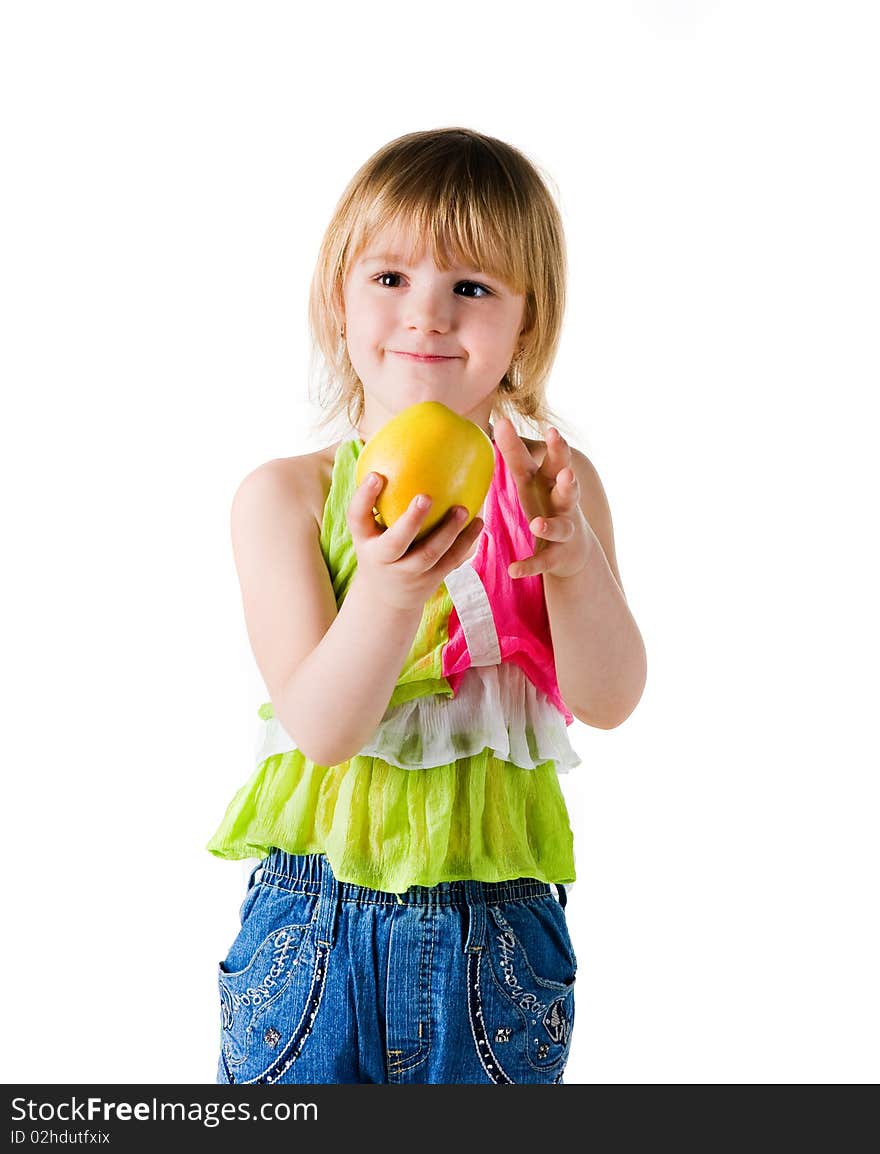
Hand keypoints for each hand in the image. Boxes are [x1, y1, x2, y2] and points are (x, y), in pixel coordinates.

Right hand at [347, 471, 483, 611]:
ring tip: (463, 509)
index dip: (364, 497)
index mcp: (365, 541)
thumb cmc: (379, 546)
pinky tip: (478, 522)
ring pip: (429, 554)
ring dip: (448, 532)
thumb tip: (395, 443)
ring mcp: (408, 573)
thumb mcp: (370, 529)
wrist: (386, 599)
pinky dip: (466, 542)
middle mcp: (384, 559)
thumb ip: (379, 498)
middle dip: (410, 521)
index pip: (357, 519)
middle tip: (425, 497)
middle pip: (395, 542)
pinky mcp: (430, 581)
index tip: (376, 474)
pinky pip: (451, 561)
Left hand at [493, 417, 596, 579]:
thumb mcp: (531, 480)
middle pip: (566, 484)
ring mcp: (563, 529)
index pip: (541, 461)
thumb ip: (515, 454)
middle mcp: (560, 501)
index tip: (545, 429)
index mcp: (548, 482)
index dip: (545, 446)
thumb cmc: (546, 505)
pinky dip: (530, 565)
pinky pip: (544, 561)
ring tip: (537, 524)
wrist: (573, 551)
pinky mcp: (558, 555)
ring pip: (560, 525)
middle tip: (566, 465)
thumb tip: (493, 420)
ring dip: (549, 525)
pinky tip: (514, 570)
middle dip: (566, 474)